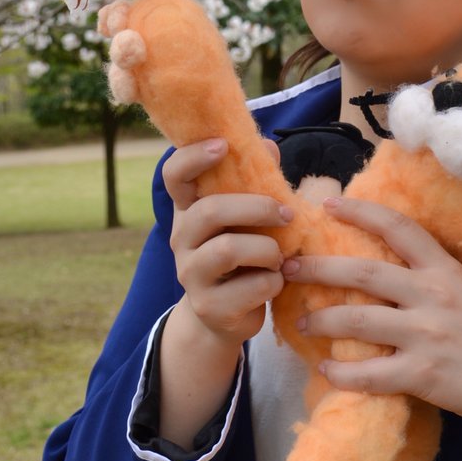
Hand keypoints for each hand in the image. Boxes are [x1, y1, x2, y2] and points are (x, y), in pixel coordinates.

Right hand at [163, 138, 292, 348]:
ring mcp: (191, 275)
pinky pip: (253, 286)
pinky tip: (275, 283)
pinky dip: (274, 281)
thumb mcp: (246, 218)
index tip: (223, 145)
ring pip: (229, 250)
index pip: (174, 176)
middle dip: (257, 208)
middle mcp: (181, 240)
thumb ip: (256, 182)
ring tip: (279, 257)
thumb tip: (268, 146)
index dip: (193, 157)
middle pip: (210, 211)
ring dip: (268, 250)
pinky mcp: (210, 307)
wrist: (225, 315)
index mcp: (189, 211)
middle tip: (287, 214)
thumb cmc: (243, 254)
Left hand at [284, 196, 461, 438]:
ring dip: (321, 321)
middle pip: (362, 274)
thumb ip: (431, 272)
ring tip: (303, 322)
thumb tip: (386, 256)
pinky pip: (368, 373)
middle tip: (288, 267)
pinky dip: (341, 373)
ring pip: (356, 322)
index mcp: (444, 269)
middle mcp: (432, 296)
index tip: (328, 204)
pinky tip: (327, 371)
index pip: (398, 228)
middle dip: (318, 269)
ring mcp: (426, 336)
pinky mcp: (422, 375)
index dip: (360, 211)